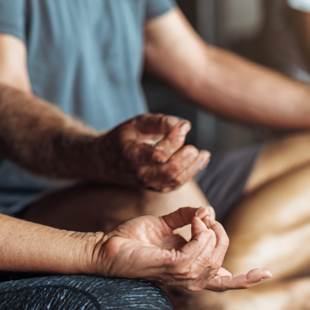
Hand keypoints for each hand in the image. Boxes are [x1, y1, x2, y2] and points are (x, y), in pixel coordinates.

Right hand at [91, 113, 209, 191]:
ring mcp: (148, 183)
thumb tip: (185, 125)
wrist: (106, 162)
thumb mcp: (136, 123)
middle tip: (194, 147)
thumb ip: (159, 122)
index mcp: (130, 155)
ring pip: (174, 181)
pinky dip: (190, 173)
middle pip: (168, 172)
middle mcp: (139, 174)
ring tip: (203, 154)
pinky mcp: (156, 187)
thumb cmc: (123, 138)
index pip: (157, 154)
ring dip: (192, 168)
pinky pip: (175, 184)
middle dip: (185, 160)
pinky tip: (200, 160)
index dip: (174, 140)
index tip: (184, 126)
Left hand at [94, 205, 270, 291]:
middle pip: (222, 259)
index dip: (248, 280)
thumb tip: (206, 211)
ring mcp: (181, 277)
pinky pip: (198, 255)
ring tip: (196, 219)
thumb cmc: (132, 239)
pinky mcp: (171, 268)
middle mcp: (189, 279)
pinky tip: (195, 224)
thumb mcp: (162, 224)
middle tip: (202, 217)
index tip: (268, 273)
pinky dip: (201, 236)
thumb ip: (184, 218)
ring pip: (213, 257)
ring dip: (209, 232)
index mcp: (190, 270)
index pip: (226, 282)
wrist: (107, 246)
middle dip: (219, 233)